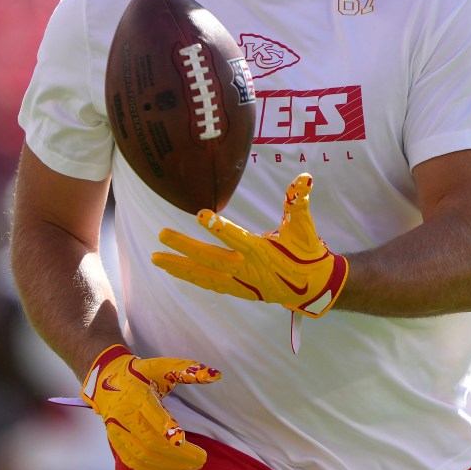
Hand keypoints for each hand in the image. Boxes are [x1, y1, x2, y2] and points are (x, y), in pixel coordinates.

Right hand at [81, 345, 220, 469]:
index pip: (150, 413)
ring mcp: (117, 431)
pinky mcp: (116, 442)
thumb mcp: (162, 366)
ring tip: (191, 467)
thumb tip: (216, 375)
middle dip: (177, 454)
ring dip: (168, 466)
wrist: (106, 380)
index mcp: (136, 393)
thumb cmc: (140, 373)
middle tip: (201, 459)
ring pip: (142, 456)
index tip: (183, 441)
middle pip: (150, 441)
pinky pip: (134, 462)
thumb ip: (188, 370)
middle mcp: (123, 414)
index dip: (166, 428)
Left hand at [152, 173, 347, 317]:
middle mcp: (248, 270)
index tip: (201, 215)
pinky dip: (192, 278)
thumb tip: (304, 178)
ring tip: (156, 258)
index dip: (220, 227)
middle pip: (211, 259)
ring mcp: (242, 284)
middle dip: (185, 247)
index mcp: (262, 251)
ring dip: (180, 267)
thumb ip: (300, 202)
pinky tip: (175, 270)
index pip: (238, 238)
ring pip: (205, 277)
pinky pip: (211, 285)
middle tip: (161, 235)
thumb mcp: (304, 226)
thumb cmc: (306, 253)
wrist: (314, 287)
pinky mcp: (240, 291)